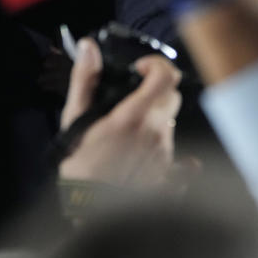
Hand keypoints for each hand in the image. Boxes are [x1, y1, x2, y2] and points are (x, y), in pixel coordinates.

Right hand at [60, 38, 181, 187]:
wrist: (87, 211)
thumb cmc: (79, 165)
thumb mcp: (74, 119)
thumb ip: (84, 79)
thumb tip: (88, 47)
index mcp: (134, 116)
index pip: (166, 76)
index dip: (156, 64)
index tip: (140, 68)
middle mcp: (156, 133)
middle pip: (173, 97)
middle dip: (157, 90)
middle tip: (134, 98)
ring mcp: (165, 155)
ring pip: (172, 124)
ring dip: (157, 120)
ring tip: (131, 132)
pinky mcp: (169, 175)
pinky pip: (183, 159)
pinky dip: (174, 156)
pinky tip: (155, 156)